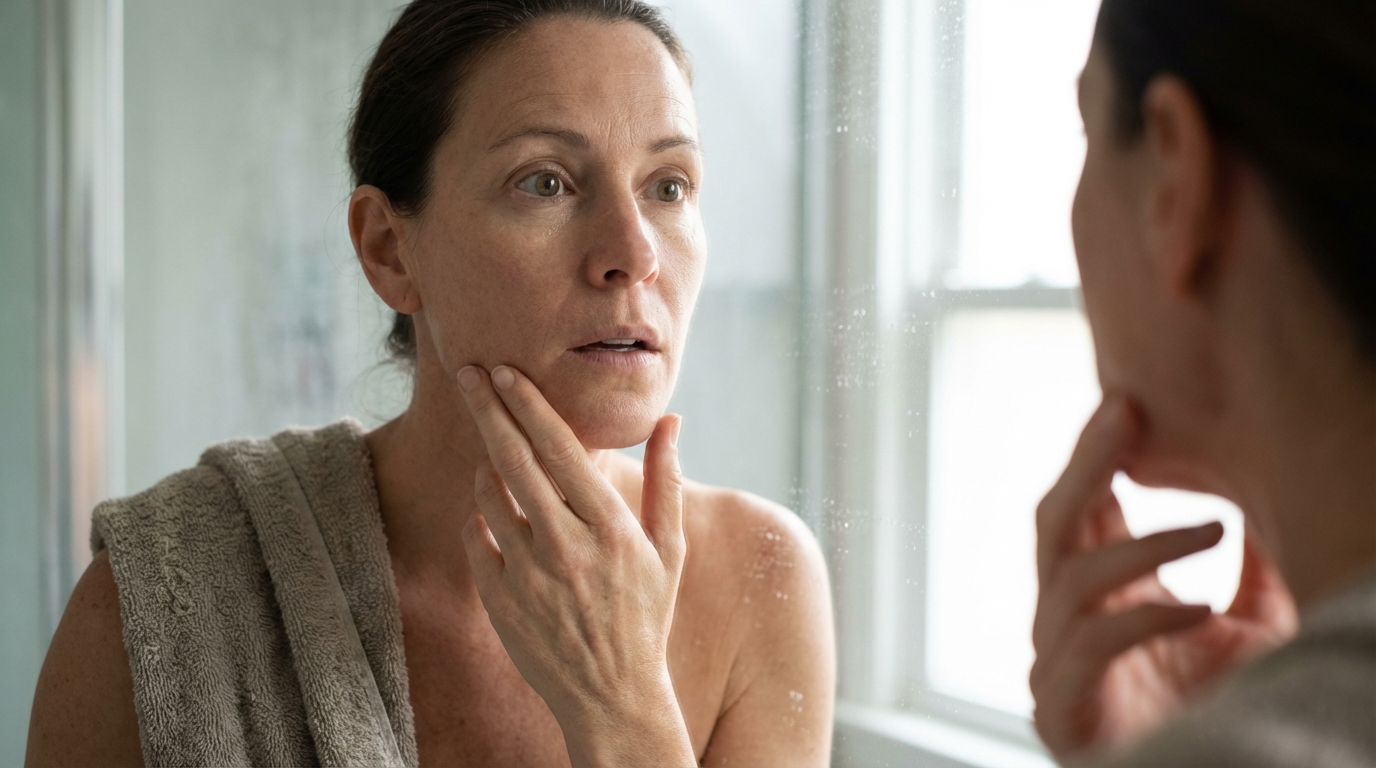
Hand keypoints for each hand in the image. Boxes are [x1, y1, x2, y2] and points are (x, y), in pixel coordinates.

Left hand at [456, 365, 694, 767]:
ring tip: (495, 452)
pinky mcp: (499, 598)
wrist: (612, 696)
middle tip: (467, 373)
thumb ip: (666, 480)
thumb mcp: (669, 549)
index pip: (559, 447)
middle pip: (513, 458)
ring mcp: (527, 573)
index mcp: (611, 527)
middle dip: (487, 407)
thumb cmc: (646, 615)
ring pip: (489, 493)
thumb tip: (672, 420)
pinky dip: (481, 514)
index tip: (504, 370)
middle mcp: (566, 545)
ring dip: (486, 463)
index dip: (527, 403)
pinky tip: (494, 509)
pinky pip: (475, 535)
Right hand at [1030, 398, 1297, 761]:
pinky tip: (1203, 605)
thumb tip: (1267, 507)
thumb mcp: (1251, 625)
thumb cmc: (1214, 708)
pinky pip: (1094, 642)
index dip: (1095, 452)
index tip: (1127, 401)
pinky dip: (1148, 618)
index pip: (1081, 502)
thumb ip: (1252, 570)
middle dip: (1087, 463)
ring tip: (1213, 528)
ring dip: (1145, 546)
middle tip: (1125, 416)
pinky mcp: (1060, 703)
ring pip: (1072, 576)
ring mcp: (1054, 657)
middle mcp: (1063, 613)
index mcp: (1098, 587)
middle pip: (1054, 521)